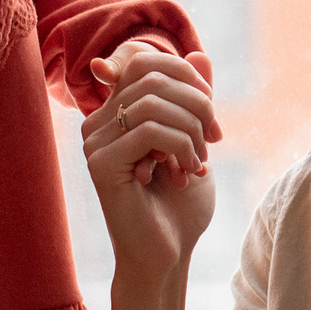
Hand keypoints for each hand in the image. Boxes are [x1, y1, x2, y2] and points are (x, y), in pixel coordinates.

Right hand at [84, 47, 218, 286]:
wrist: (168, 255)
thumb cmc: (180, 205)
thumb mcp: (197, 141)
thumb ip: (196, 99)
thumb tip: (200, 54)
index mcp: (117, 114)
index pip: (145, 62)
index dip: (186, 76)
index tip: (211, 117)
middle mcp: (99, 123)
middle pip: (151, 76)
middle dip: (196, 103)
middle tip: (215, 139)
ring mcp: (95, 143)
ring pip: (151, 102)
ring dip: (191, 129)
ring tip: (198, 161)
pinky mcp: (100, 165)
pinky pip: (147, 131)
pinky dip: (180, 147)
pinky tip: (185, 174)